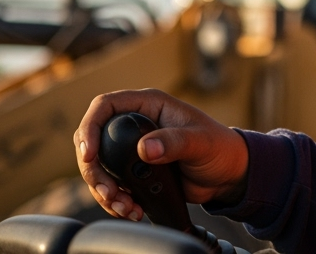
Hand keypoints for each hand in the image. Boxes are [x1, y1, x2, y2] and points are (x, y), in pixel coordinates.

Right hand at [74, 88, 248, 220]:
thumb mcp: (200, 142)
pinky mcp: (134, 170)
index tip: (89, 155)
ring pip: (99, 167)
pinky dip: (115, 200)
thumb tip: (146, 149)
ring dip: (104, 190)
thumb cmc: (219, 147)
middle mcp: (136, 123)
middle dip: (94, 170)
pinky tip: (131, 209)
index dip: (90, 127)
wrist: (226, 173)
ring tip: (125, 206)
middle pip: (93, 139)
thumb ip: (175, 142)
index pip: (105, 106)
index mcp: (149, 105)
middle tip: (108, 192)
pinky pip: (112, 184)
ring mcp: (132, 147)